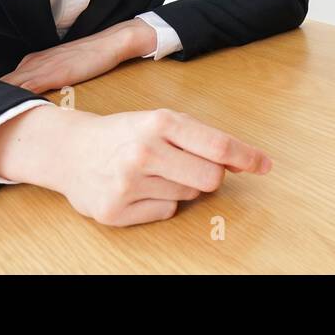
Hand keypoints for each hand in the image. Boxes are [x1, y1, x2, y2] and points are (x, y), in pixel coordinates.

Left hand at [0, 18, 154, 92]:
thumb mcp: (63, 69)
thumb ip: (47, 80)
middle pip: (0, 84)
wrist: (109, 43)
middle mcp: (31, 64)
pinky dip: (12, 98)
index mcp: (32, 63)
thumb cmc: (90, 57)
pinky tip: (3, 111)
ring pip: (7, 85)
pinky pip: (24, 88)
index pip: (4, 81)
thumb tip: (35, 99)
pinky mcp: (50, 74)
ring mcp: (39, 68)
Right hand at [60, 108, 270, 226]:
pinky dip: (161, 203)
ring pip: (188, 196)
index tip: (264, 166)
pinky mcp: (116, 211)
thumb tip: (242, 162)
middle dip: (212, 176)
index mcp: (159, 123)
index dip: (246, 157)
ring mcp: (128, 184)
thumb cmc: (124, 134)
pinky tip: (141, 189)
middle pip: (210, 179)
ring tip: (155, 173)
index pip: (216, 145)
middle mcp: (143, 152)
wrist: (70, 151)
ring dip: (182, 186)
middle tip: (193, 167)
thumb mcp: (160, 122)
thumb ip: (199, 138)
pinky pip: (166, 212)